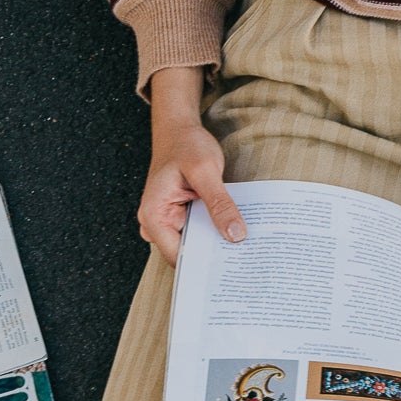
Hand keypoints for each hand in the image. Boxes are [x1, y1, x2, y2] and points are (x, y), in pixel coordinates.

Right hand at [138, 66, 246, 265]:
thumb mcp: (205, 171)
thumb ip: (219, 204)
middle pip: (188, 252)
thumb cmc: (185, 145)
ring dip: (218, 241)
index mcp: (154, 216)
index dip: (204, 266)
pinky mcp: (181, 215)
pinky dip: (217, 229)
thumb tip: (235, 236)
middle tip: (246, 259)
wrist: (178, 129)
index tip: (232, 270)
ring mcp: (168, 220)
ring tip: (246, 245)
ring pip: (196, 242)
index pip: (179, 257)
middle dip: (215, 255)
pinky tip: (237, 229)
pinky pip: (200, 230)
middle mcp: (157, 223)